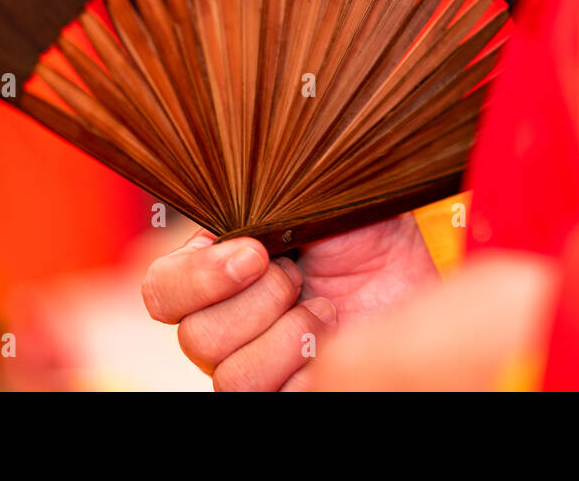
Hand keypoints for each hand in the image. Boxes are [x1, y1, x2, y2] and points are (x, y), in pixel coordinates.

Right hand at [141, 213, 437, 389]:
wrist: (416, 280)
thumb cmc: (368, 235)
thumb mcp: (316, 197)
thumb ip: (265, 194)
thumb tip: (235, 182)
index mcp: (217, 272)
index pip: (162, 289)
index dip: (198, 276)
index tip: (255, 252)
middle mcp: (226, 323)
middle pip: (195, 335)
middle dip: (258, 299)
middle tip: (299, 275)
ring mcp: (256, 366)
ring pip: (229, 374)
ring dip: (284, 334)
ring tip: (324, 309)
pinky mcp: (288, 392)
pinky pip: (267, 395)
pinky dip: (303, 361)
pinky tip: (332, 336)